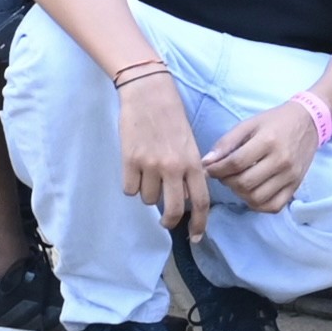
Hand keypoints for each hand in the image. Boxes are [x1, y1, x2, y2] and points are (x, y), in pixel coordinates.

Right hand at [113, 69, 227, 229]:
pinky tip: (134, 166)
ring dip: (147, 193)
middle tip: (165, 222)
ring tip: (148, 171)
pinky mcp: (130, 161)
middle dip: (169, 221)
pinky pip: (130, 190)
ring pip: (148, 200)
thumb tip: (187, 199)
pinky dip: (131, 183)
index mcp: (193, 162)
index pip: (201, 201)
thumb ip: (190, 170)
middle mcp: (174, 167)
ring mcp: (151, 165)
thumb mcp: (189, 143)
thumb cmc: (172, 117)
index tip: (196, 237)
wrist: (149, 93)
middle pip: (174, 210)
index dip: (200, 224)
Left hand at [203, 92, 328, 213]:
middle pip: (245, 183)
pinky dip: (258, 204)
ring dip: (240, 194)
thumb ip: (226, 142)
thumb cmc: (276, 121)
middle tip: (224, 175)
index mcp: (268, 140)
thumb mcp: (250, 124)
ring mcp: (290, 176)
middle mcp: (281, 160)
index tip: (210, 169)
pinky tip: (252, 192)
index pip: (236, 163)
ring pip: (256, 198)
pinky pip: (273, 206)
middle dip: (227, 182)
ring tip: (237, 182)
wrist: (309, 122)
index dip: (217, 169)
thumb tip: (206, 162)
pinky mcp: (295, 186)